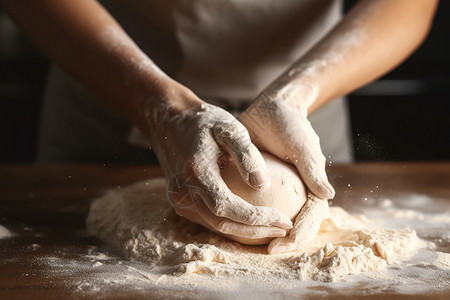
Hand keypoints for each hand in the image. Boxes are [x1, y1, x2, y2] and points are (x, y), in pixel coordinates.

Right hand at [144, 88, 291, 240]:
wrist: (170, 120)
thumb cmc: (205, 122)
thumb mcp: (230, 128)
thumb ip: (247, 154)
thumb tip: (262, 185)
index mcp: (197, 172)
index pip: (229, 207)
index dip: (258, 219)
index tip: (284, 220)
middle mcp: (184, 190)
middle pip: (222, 224)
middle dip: (256, 231)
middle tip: (284, 230)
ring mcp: (178, 198)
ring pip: (214, 226)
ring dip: (244, 232)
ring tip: (272, 228)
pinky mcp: (179, 200)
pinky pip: (206, 219)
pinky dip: (230, 224)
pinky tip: (249, 221)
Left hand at [239, 83, 334, 252]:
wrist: (270, 109)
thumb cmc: (290, 124)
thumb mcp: (303, 145)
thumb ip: (313, 169)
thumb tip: (327, 195)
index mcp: (312, 187)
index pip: (312, 215)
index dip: (303, 231)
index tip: (288, 240)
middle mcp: (295, 193)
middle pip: (296, 224)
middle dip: (286, 241)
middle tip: (271, 249)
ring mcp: (276, 192)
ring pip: (274, 220)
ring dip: (266, 234)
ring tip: (252, 244)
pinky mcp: (257, 187)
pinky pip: (253, 206)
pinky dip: (247, 217)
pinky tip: (233, 222)